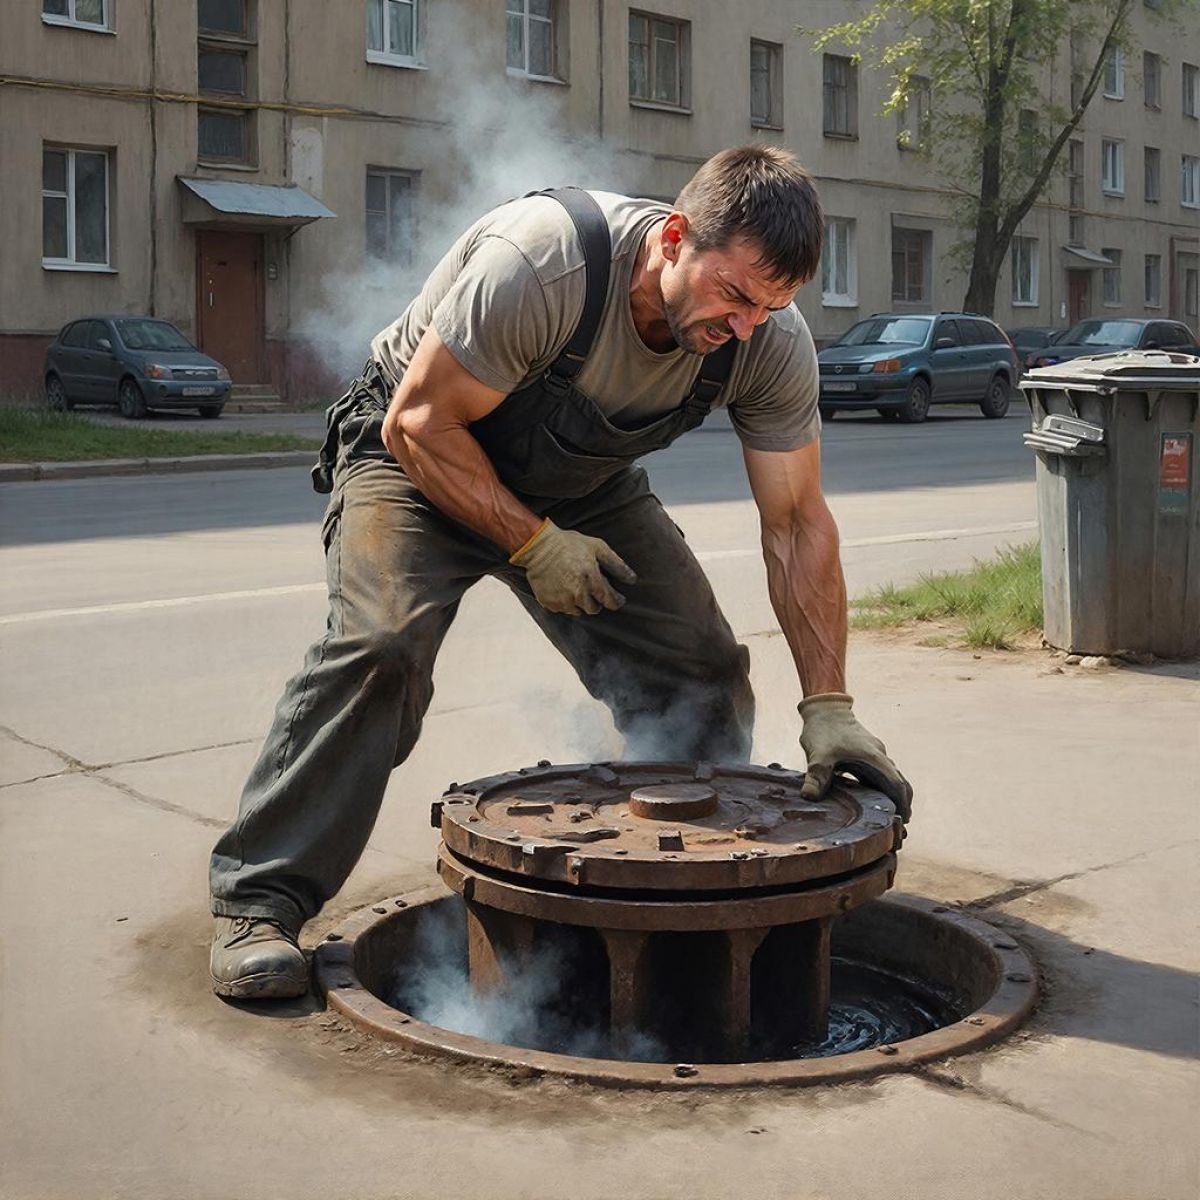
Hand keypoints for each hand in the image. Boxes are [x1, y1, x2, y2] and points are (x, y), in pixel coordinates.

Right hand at [510, 519, 637, 615]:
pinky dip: (566, 602)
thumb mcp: (597, 547)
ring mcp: (562, 600)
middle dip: (596, 601)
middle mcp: (577, 593)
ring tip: (576, 587)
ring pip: (578, 611)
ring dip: (580, 603)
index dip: (616, 601)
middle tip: (593, 590)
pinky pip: (563, 609)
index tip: (617, 599)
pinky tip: (563, 588)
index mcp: (591, 580)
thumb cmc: (569, 544)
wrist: (538, 547)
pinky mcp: (549, 603)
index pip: (609, 601)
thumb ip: (616, 564)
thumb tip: (632, 579)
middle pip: (594, 609)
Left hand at [798, 692, 911, 820]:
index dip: (902, 803)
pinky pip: (878, 775)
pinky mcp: (865, 755)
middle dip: (902, 803)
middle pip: (899, 783)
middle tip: (899, 826)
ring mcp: (873, 755)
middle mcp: (879, 757)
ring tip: (888, 819)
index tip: (904, 820)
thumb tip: (809, 797)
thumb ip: (816, 776)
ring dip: (892, 797)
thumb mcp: (818, 754)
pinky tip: (872, 802)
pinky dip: (881, 790)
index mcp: (874, 758)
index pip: (896, 783)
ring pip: (890, 779)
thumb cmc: (824, 729)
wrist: (824, 708)